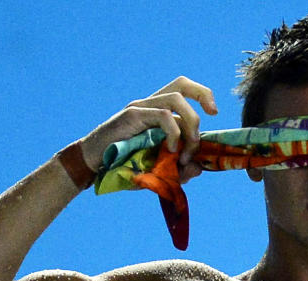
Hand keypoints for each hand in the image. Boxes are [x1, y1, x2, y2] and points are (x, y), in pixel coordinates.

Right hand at [80, 76, 217, 182]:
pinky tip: (170, 150)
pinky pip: (162, 115)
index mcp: (157, 112)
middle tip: (212, 115)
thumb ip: (178, 169)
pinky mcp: (132, 115)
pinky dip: (173, 133)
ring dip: (190, 124)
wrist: (93, 165)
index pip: (184, 91)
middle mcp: (150, 104)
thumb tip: (198, 168)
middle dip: (203, 95)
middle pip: (182, 84)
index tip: (214, 113)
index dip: (203, 96)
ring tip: (186, 150)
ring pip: (176, 98)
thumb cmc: (123, 166)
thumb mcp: (157, 170)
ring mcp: (141, 108)